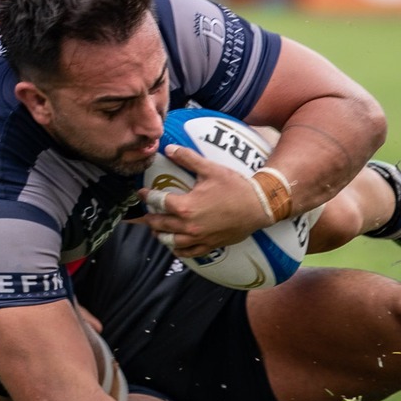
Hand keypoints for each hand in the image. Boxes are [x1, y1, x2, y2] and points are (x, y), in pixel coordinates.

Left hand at [134, 145, 269, 254]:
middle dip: (149, 217)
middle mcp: (189, 225)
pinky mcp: (209, 246)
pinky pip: (187, 253)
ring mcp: (198, 238)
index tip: (141, 192)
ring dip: (160, 234)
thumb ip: (187, 158)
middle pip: (159, 224)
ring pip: (170, 241)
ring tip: (156, 228)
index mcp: (186, 206)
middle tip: (144, 212)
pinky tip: (174, 244)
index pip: (158, 202)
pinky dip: (177, 249)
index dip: (146, 196)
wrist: (259, 207)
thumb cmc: (235, 187)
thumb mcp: (210, 168)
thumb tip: (169, 148)